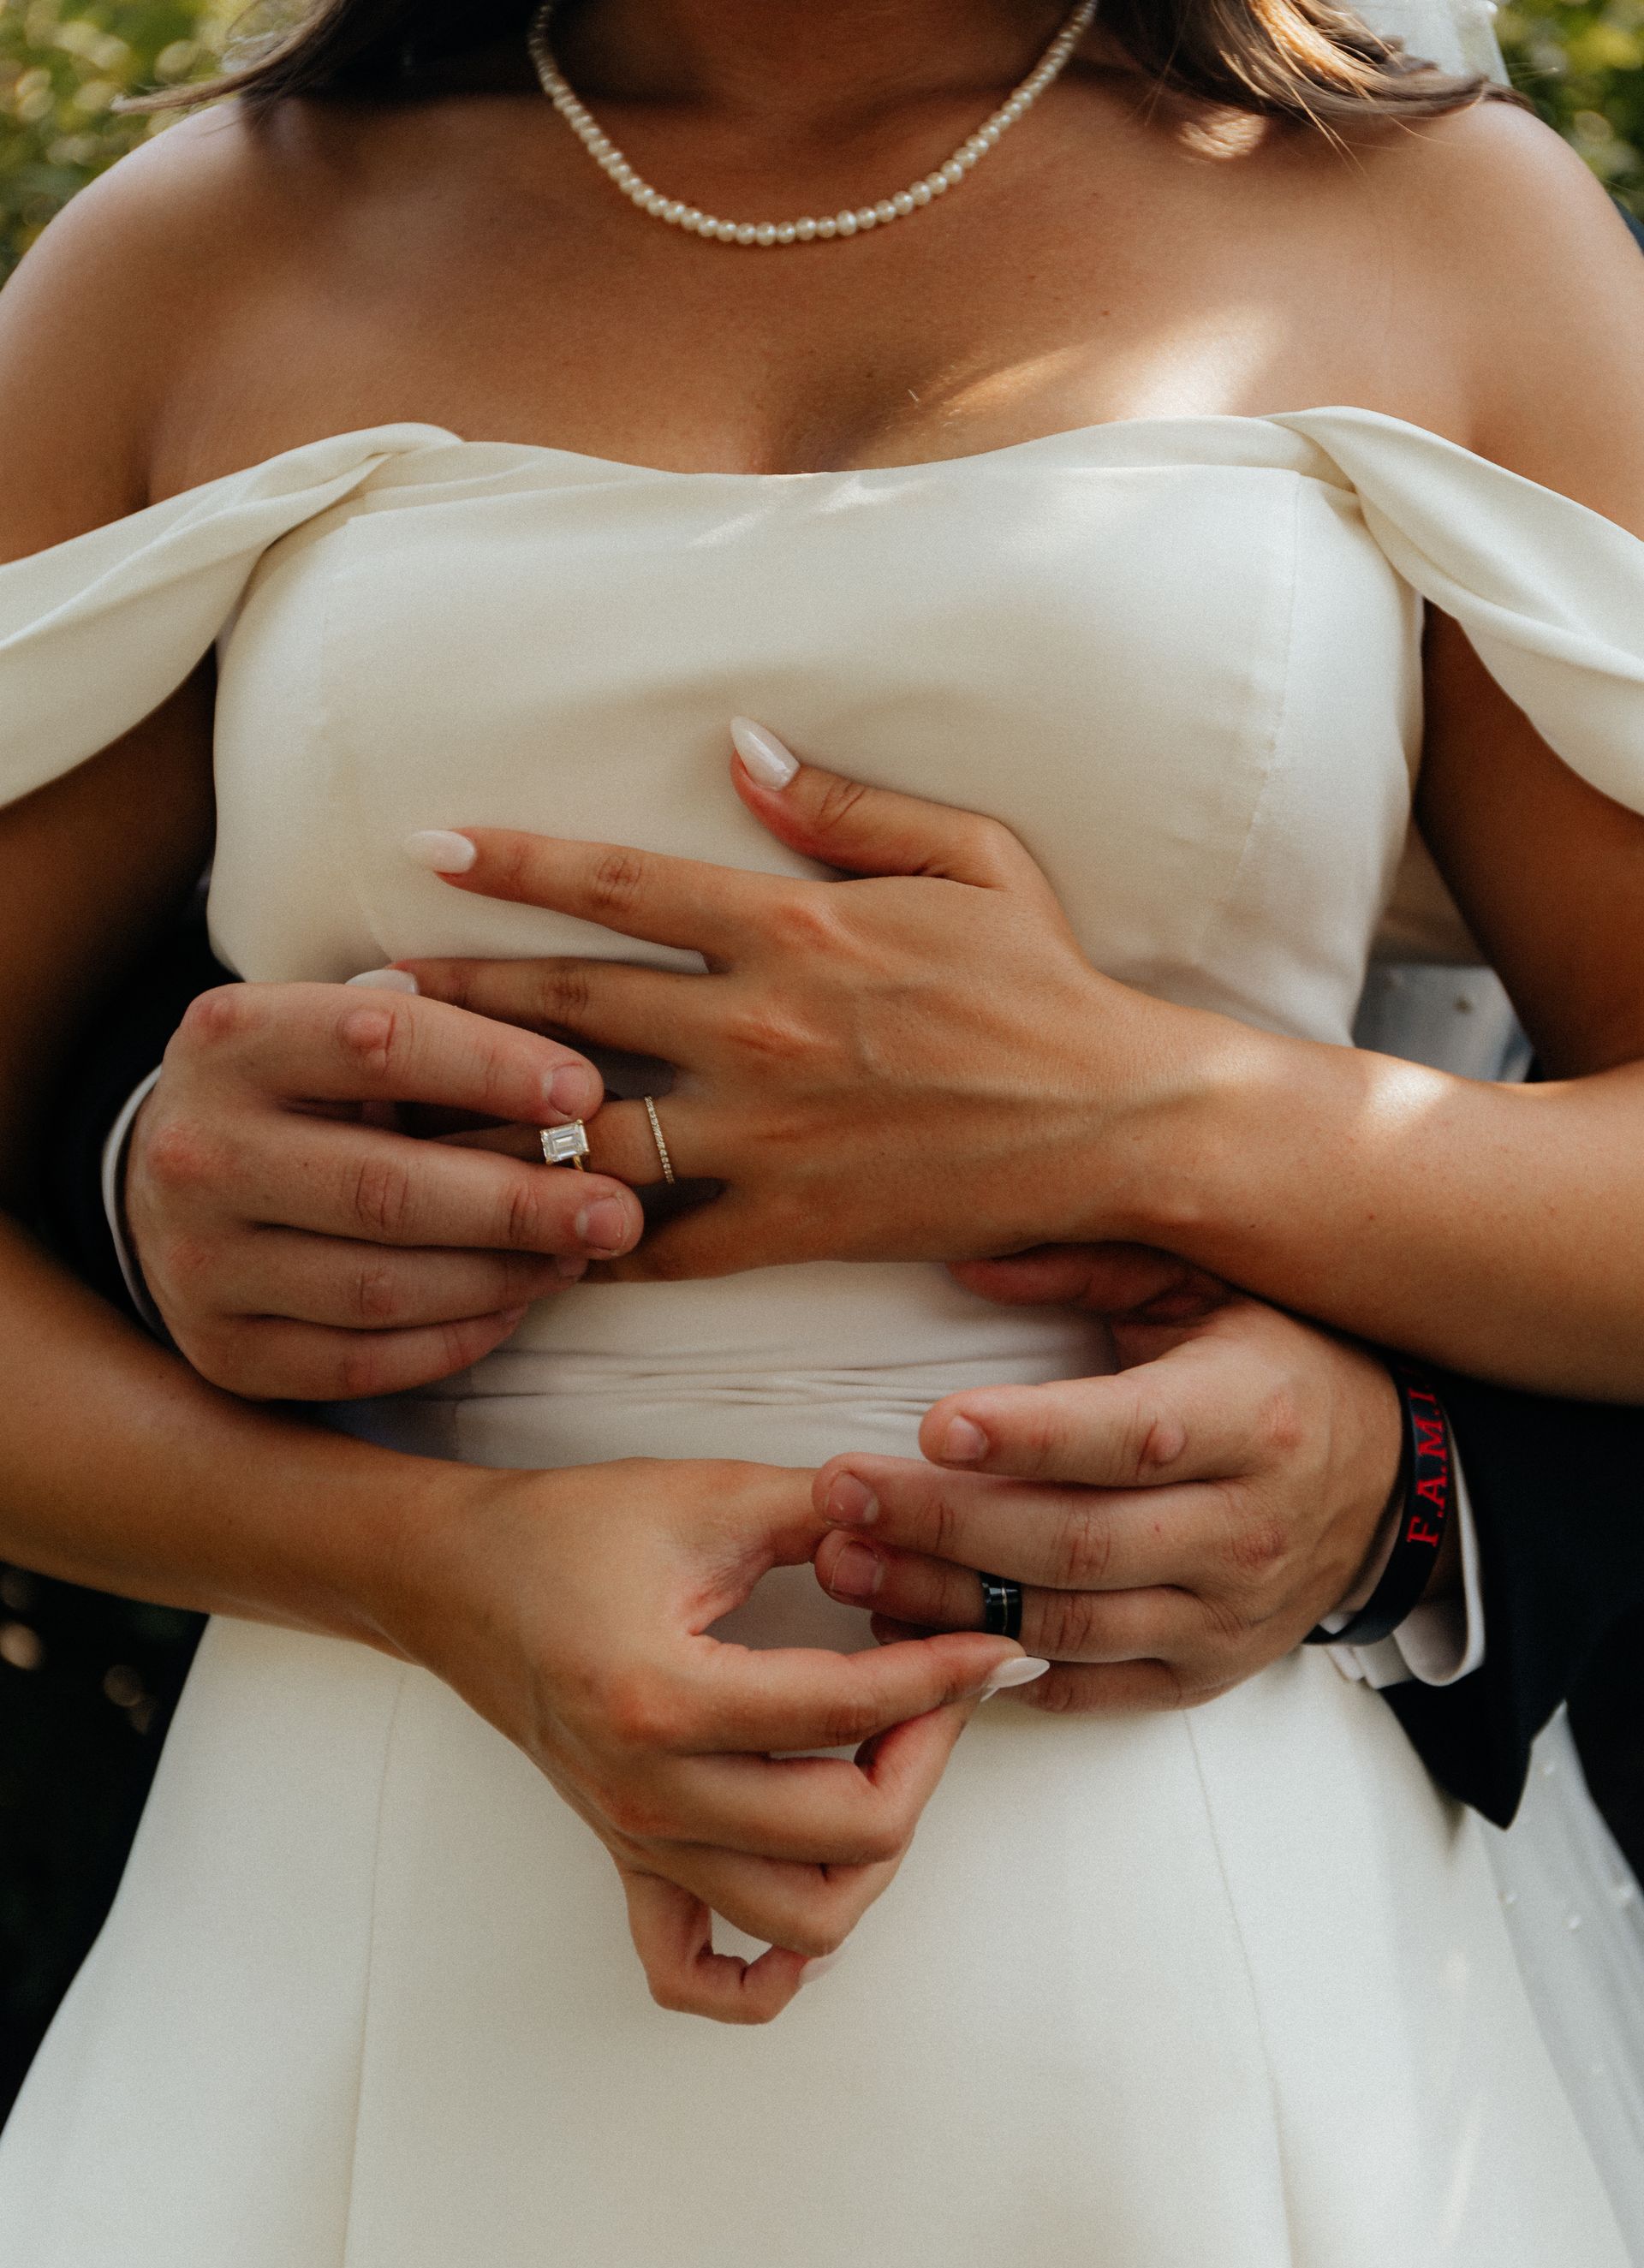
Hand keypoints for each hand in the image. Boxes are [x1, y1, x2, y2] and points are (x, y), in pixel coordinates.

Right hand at [126, 977, 645, 1398]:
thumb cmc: (296, 1093)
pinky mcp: (225, 1350)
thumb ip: (431, 1038)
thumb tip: (574, 1095)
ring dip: (500, 1277)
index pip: (378, 1044)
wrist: (165, 1183)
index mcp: (231, 1040)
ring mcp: (200, 1262)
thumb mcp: (331, 1032)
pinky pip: (363, 1362)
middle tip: (617, 1211)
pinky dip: (455, 1339)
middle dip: (519, 1204)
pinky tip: (513, 1306)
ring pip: (382, 1288)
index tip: (585, 1095)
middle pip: (385, 1188)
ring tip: (577, 1256)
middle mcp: (199, 1152)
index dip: (492, 1069)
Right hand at [379, 1455, 1038, 2021]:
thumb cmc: (567, 1533)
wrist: (457, 1579)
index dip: (942, 1674)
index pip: (846, 1711)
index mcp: (663, 1698)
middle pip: (847, 1835)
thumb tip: (927, 1523)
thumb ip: (825, 1509)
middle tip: (943, 1687)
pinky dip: (760, 1974)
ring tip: (889, 1765)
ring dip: (871, 1856)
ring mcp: (638, 1838)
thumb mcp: (708, 1497)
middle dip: (926, 1760)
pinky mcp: (628, 1857)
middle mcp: (650, 1791)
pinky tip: (805, 1915)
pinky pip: (691, 1968)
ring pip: (801, 1920)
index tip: (996, 1644)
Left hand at [399, 723, 1219, 1278]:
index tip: (429, 850)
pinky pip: (663, 1246)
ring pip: (591, 1135)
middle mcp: (759, 1026)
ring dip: (490, 1127)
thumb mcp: (966, 856)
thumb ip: (843, 806)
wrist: (1122, 1121)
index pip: (620, 885)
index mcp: (794, 926)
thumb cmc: (1048, 983)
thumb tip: (740, 747)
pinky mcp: (794, 1222)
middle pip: (570, 1006)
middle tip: (362, 994)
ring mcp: (769, 1132)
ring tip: (404, 1124)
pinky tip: (522, 1244)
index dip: (515, 863)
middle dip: (455, 996)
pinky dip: (589, 1247)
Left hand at [809, 1249, 1403, 1711]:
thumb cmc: (1279, 1369)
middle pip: (1076, 1542)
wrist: (1392, 1488)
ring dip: (943, 1603)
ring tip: (848, 1568)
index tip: (934, 1425)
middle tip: (840, 1498)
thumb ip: (1088, 1268)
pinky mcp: (1204, 1672)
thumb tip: (965, 1265)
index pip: (1132, 1435)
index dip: (1031, 1436)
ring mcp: (1225, 1613)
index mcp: (1251, 1415)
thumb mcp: (1206, 1289)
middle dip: (942, 1525)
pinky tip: (916, 1632)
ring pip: (1068, 1626)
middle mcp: (1245, 1526)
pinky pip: (1087, 1688)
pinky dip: (997, 1669)